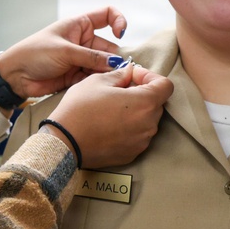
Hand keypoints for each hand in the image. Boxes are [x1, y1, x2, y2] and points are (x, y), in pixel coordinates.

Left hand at [0, 7, 126, 98]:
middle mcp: (83, 40)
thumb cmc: (35, 54)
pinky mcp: (77, 75)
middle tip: (118, 69)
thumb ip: (92, 57)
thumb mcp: (65, 51)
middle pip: (109, 46)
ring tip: (107, 80)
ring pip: (104, 64)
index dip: (118, 21)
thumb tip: (117, 62)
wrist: (16, 75)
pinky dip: (98, 81)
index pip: (107, 15)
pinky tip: (98, 86)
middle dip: (114, 57)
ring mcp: (80, 58)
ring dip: (107, 72)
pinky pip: (94, 77)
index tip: (120, 34)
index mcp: (79, 25)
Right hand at [43, 64, 172, 168]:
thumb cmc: (80, 109)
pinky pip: (137, 136)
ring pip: (147, 121)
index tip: (133, 76)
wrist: (64, 142)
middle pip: (156, 104)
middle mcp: (149, 124)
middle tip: (120, 90)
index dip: (151, 77)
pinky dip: (129, 129)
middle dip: (142, 94)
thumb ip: (120, 75)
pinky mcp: (132, 154)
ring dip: (136, 112)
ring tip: (112, 109)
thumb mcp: (97, 81)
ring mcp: (141, 142)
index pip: (165, 85)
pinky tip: (109, 125)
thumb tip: (129, 73)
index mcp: (145, 102)